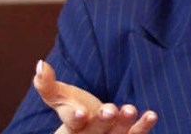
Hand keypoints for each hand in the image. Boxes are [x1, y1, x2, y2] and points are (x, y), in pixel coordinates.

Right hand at [34, 60, 157, 133]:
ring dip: (125, 122)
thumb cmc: (75, 109)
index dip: (74, 118)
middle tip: (110, 110)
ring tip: (130, 109)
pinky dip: (143, 125)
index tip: (81, 113)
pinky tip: (151, 115)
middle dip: (103, 120)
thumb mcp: (59, 97)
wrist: (94, 128)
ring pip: (117, 133)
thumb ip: (47, 84)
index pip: (70, 123)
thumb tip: (40, 64)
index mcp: (72, 127)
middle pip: (96, 129)